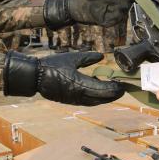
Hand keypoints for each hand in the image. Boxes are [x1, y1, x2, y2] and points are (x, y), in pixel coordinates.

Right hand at [3, 51, 123, 105]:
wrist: (36, 77)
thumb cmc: (53, 65)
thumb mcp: (72, 58)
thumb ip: (88, 58)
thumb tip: (102, 57)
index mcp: (81, 84)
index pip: (104, 89)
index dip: (115, 88)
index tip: (122, 83)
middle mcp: (80, 95)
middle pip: (102, 98)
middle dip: (113, 94)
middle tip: (122, 88)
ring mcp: (75, 100)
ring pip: (96, 102)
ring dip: (106, 98)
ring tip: (115, 92)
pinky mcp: (71, 101)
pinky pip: (88, 102)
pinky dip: (97, 99)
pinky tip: (100, 93)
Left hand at [43, 0, 131, 28]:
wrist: (72, 5)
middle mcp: (115, 3)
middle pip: (128, 1)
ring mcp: (111, 12)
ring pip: (124, 10)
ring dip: (125, 6)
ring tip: (126, 0)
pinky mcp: (106, 21)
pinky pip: (116, 19)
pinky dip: (118, 15)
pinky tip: (118, 10)